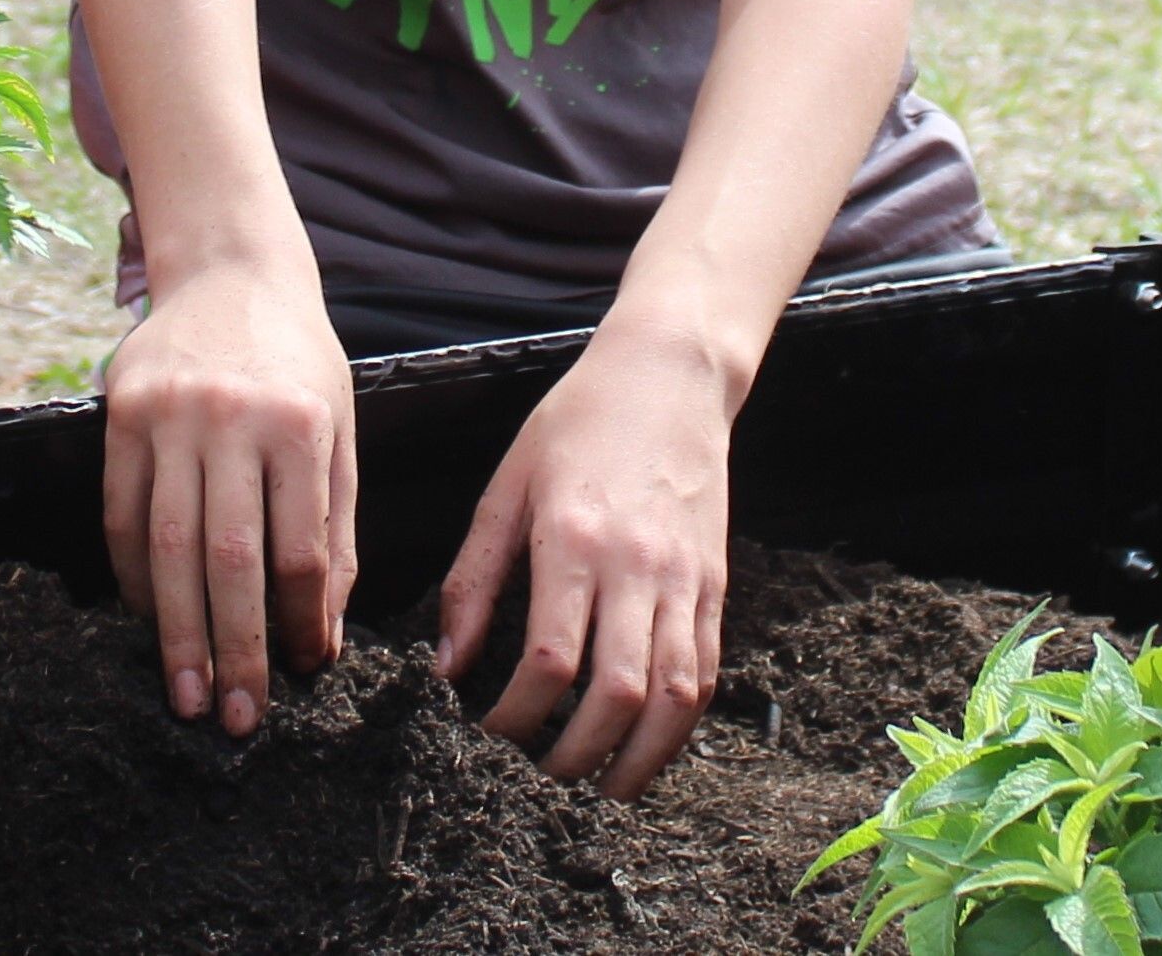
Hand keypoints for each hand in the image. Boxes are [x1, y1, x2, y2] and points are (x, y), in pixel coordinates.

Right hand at [103, 264, 356, 736]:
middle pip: (228, 560)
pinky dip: (132, 577)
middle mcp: (231, 419)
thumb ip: (334, 530)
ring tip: (187, 694)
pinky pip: (121, 514)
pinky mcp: (119, 413)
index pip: (299, 551)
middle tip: (235, 719)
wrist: (231, 269)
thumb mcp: (339, 432)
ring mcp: (168, 415)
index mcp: (301, 425)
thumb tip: (319, 634)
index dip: (298, 622)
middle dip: (233, 648)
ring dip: (175, 631)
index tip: (300, 671)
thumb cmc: (299, 364)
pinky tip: (146, 620)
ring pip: (166, 547)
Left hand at [436, 321, 733, 799]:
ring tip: (602, 787)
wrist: (670, 376)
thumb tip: (447, 667)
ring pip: (675, 696)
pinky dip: (680, 723)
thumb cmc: (576, 424)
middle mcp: (637, 566)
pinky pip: (705, 671)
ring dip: (639, 757)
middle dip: (577, 754)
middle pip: (618, 693)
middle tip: (542, 776)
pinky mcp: (714, 583)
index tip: (489, 734)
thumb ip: (474, 580)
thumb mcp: (505, 488)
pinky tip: (647, 742)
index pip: (549, 660)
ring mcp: (684, 578)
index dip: (517, 716)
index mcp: (574, 540)